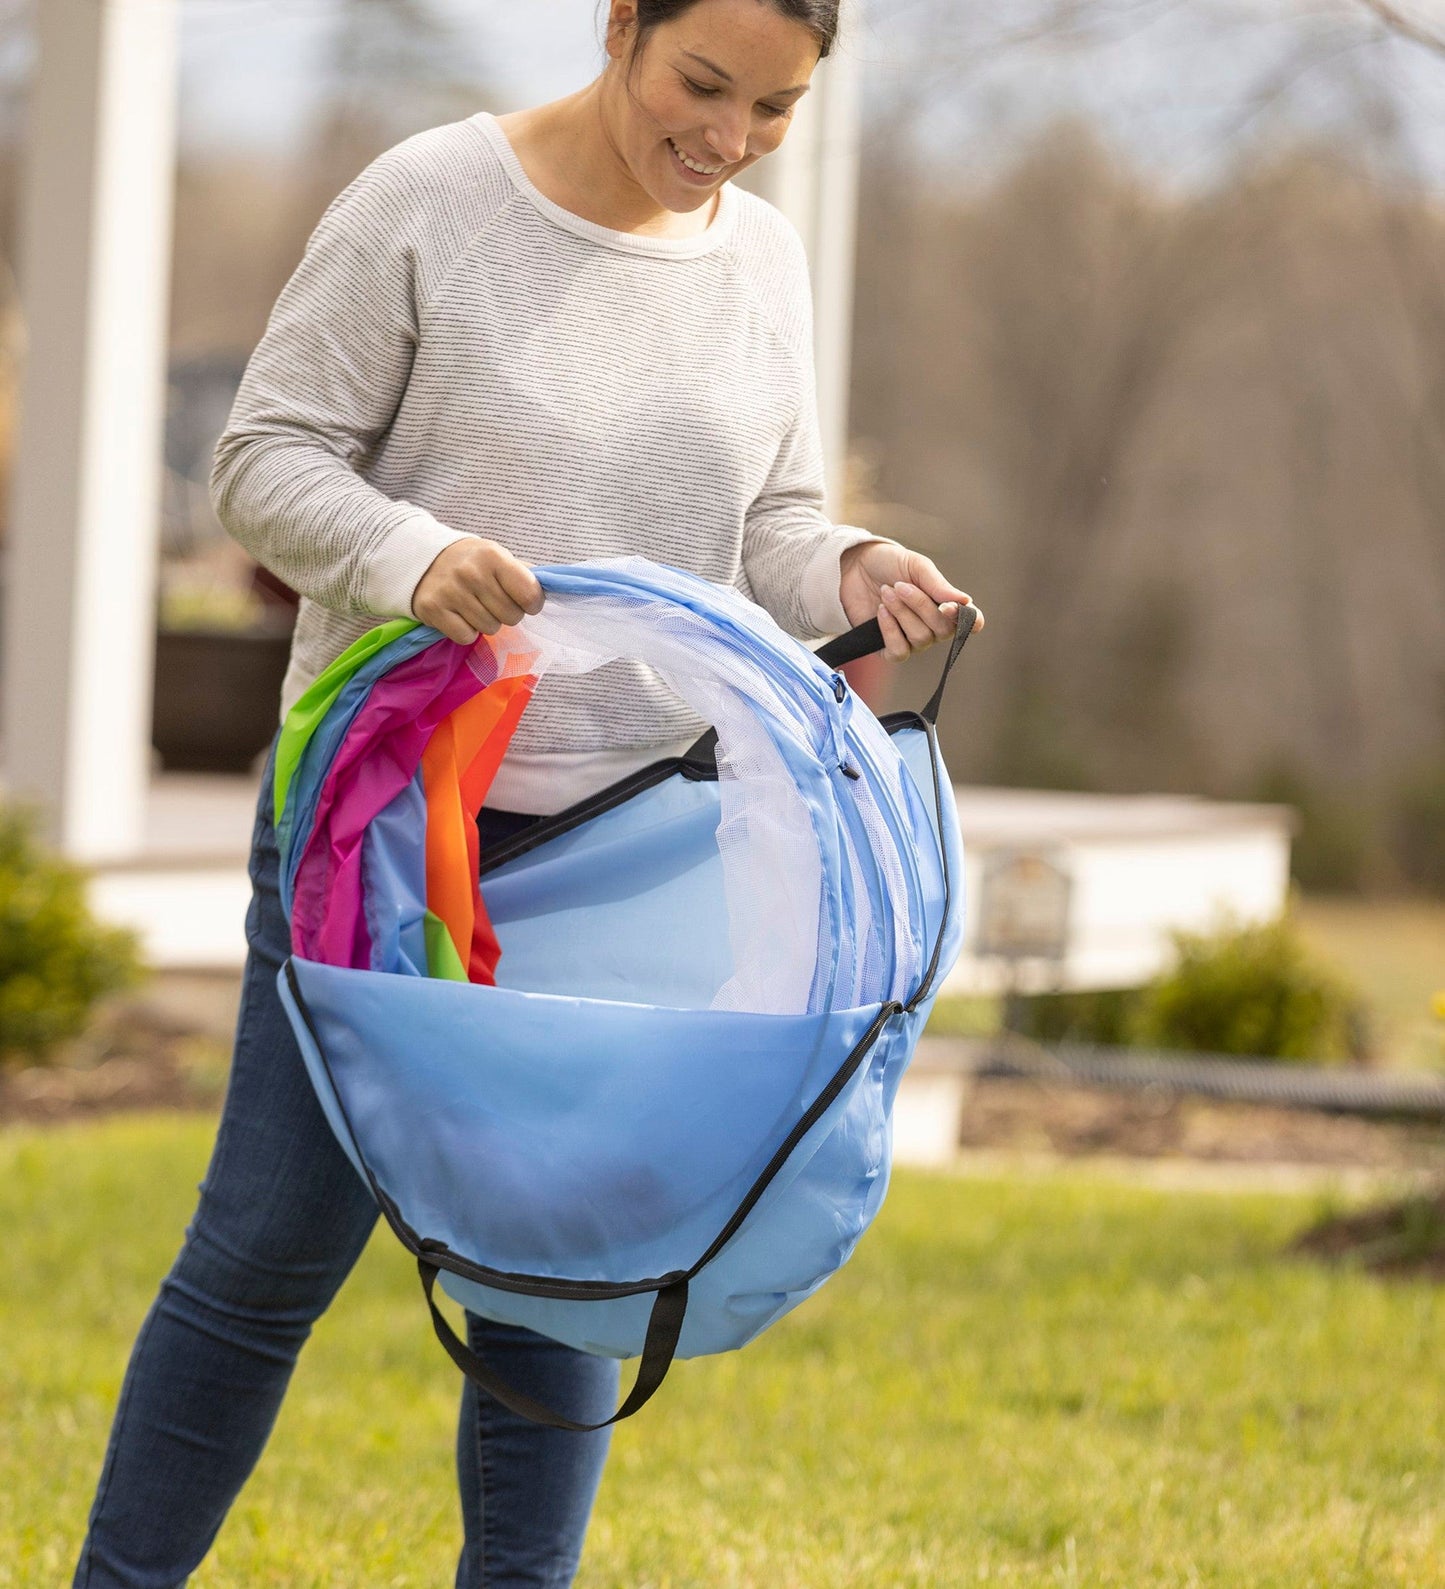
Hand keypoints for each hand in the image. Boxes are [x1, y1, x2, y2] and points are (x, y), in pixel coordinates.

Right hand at [411, 538, 544, 644]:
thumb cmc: (471, 562)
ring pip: (490, 629)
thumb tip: (553, 588)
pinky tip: (458, 614)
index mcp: (494, 557)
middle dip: (507, 614)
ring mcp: (451, 592)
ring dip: (486, 622)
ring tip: (473, 605)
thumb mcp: (498, 557)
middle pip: (511, 617)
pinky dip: (466, 631)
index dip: (532, 604)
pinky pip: (466, 637)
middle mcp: (472, 573)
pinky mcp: (433, 610)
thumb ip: (525, 574)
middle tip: (492, 601)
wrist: (423, 559)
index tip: (524, 601)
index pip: (530, 594)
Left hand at [838, 540, 983, 659]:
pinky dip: (890, 630)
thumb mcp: (916, 566)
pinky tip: (881, 611)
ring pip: (920, 639)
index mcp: (947, 605)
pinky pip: (899, 651)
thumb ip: (938, 584)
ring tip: (886, 592)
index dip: (968, 620)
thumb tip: (965, 601)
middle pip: (941, 630)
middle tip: (900, 585)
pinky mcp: (889, 649)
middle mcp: (934, 627)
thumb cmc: (890, 565)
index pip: (971, 622)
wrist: (854, 569)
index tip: (950, 607)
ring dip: (902, 613)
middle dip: (920, 605)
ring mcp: (913, 640)